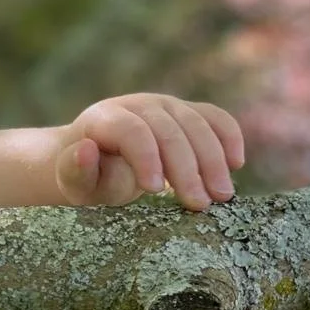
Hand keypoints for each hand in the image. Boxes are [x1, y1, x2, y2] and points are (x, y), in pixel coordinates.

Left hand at [54, 92, 244, 210]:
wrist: (97, 160)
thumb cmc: (86, 177)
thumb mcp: (73, 182)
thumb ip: (75, 170)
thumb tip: (85, 150)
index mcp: (106, 118)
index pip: (132, 131)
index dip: (145, 157)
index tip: (154, 191)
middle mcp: (139, 104)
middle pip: (169, 130)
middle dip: (187, 168)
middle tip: (200, 204)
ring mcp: (167, 106)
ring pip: (197, 124)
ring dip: (214, 160)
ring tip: (222, 196)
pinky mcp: (188, 113)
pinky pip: (215, 118)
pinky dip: (229, 137)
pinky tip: (236, 164)